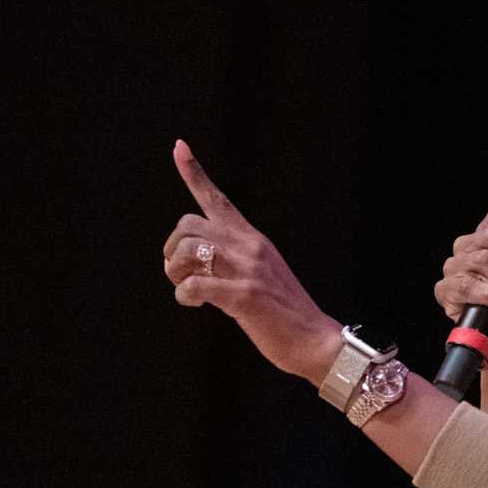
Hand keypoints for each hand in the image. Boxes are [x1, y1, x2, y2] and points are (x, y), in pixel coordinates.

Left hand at [162, 139, 340, 381]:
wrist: (315, 340)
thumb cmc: (283, 312)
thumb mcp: (260, 273)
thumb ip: (233, 259)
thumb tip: (195, 261)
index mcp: (253, 239)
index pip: (218, 199)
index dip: (194, 172)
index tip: (179, 147)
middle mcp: (249, 247)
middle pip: (188, 225)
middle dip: (172, 250)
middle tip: (180, 274)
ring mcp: (247, 270)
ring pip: (187, 251)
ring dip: (175, 273)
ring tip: (188, 289)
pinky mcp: (243, 296)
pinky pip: (194, 286)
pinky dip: (185, 296)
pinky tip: (196, 304)